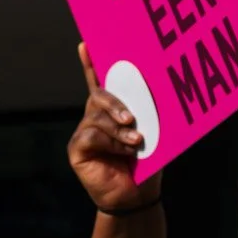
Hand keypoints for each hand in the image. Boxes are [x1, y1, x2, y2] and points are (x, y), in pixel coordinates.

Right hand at [70, 45, 162, 212]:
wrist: (138, 194)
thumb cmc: (150, 160)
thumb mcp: (154, 131)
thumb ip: (149, 112)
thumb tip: (160, 91)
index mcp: (113, 108)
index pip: (100, 81)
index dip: (91, 63)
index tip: (86, 43)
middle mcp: (95, 115)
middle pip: (100, 95)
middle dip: (117, 102)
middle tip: (132, 118)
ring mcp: (84, 131)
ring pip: (98, 116)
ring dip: (121, 129)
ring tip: (137, 141)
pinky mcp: (77, 148)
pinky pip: (92, 135)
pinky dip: (112, 142)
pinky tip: (126, 151)